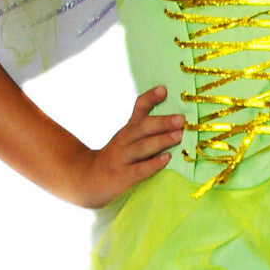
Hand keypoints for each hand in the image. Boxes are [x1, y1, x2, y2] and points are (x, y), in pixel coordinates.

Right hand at [67, 87, 184, 207]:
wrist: (88, 179)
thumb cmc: (117, 158)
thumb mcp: (128, 139)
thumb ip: (147, 127)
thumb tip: (170, 110)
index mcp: (129, 130)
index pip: (139, 109)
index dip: (150, 98)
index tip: (163, 89)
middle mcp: (124, 140)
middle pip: (142, 128)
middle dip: (162, 122)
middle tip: (181, 119)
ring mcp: (122, 158)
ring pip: (141, 147)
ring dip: (160, 141)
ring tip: (178, 135)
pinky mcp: (122, 177)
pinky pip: (139, 169)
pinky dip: (152, 164)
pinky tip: (166, 159)